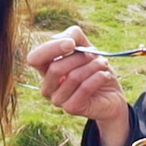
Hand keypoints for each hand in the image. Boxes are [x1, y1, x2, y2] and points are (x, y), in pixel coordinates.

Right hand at [26, 26, 130, 145]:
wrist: (112, 96)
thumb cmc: (95, 70)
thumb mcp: (86, 48)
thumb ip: (74, 36)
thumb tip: (65, 38)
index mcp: (46, 70)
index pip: (34, 58)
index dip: (51, 48)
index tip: (71, 43)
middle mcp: (48, 86)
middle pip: (55, 68)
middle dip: (79, 58)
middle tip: (96, 55)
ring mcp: (58, 99)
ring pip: (72, 77)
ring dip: (92, 66)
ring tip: (103, 64)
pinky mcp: (71, 108)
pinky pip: (84, 88)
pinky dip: (97, 77)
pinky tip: (105, 75)